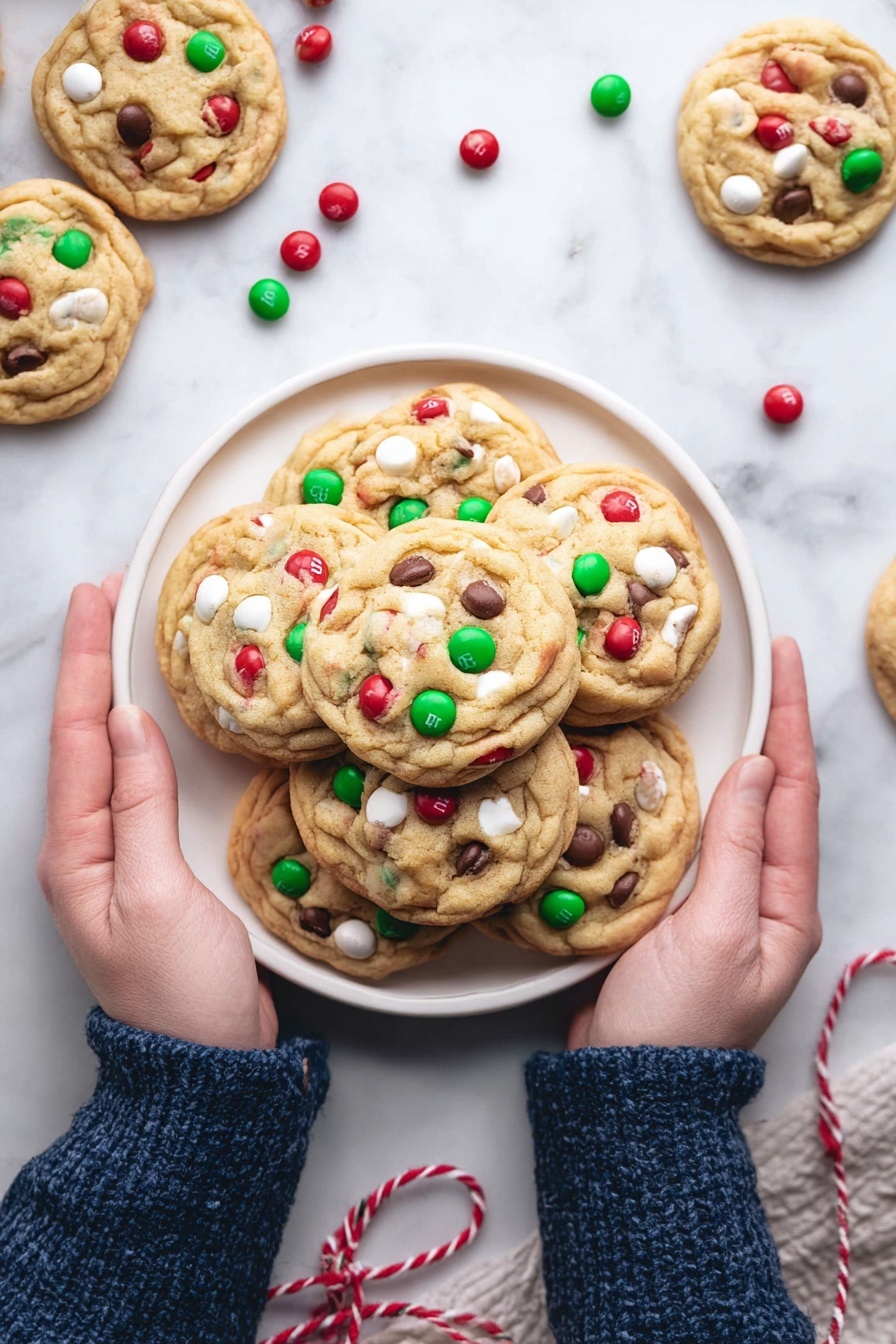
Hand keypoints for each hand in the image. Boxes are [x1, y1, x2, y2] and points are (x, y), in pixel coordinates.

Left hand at [37, 579, 277, 1050]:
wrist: (206, 1065)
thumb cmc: (179, 990)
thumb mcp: (155, 893)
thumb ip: (138, 804)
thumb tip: (126, 723)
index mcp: (75, 849)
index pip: (76, 735)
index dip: (85, 662)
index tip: (95, 598)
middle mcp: (89, 845)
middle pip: (85, 736)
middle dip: (92, 663)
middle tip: (109, 596)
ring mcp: (122, 855)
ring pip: (115, 755)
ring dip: (117, 692)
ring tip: (130, 638)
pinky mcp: (158, 865)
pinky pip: (146, 783)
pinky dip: (152, 737)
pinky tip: (165, 718)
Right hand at [570, 636, 820, 1051]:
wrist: (628, 1089)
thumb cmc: (676, 1021)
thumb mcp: (714, 933)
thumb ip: (736, 849)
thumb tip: (755, 769)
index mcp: (785, 905)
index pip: (793, 794)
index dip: (790, 721)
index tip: (784, 660)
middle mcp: (761, 898)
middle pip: (773, 796)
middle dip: (773, 728)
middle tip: (762, 666)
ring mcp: (721, 903)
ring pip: (733, 812)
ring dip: (732, 756)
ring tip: (729, 701)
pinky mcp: (678, 908)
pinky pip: (693, 837)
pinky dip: (688, 795)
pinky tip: (671, 771)